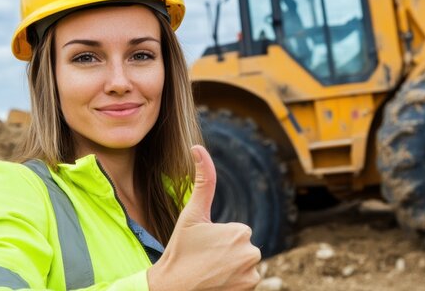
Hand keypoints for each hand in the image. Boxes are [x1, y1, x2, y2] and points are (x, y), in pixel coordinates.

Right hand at [148, 145, 260, 290]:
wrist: (172, 288)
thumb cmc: (180, 249)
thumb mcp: (191, 214)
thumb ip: (204, 181)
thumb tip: (198, 147)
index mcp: (241, 231)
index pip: (236, 232)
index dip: (218, 239)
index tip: (203, 247)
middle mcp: (252, 252)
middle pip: (242, 248)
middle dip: (227, 253)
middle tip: (205, 260)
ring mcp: (252, 275)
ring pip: (245, 264)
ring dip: (231, 268)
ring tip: (210, 272)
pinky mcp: (250, 289)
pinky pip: (246, 281)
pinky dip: (235, 282)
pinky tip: (218, 283)